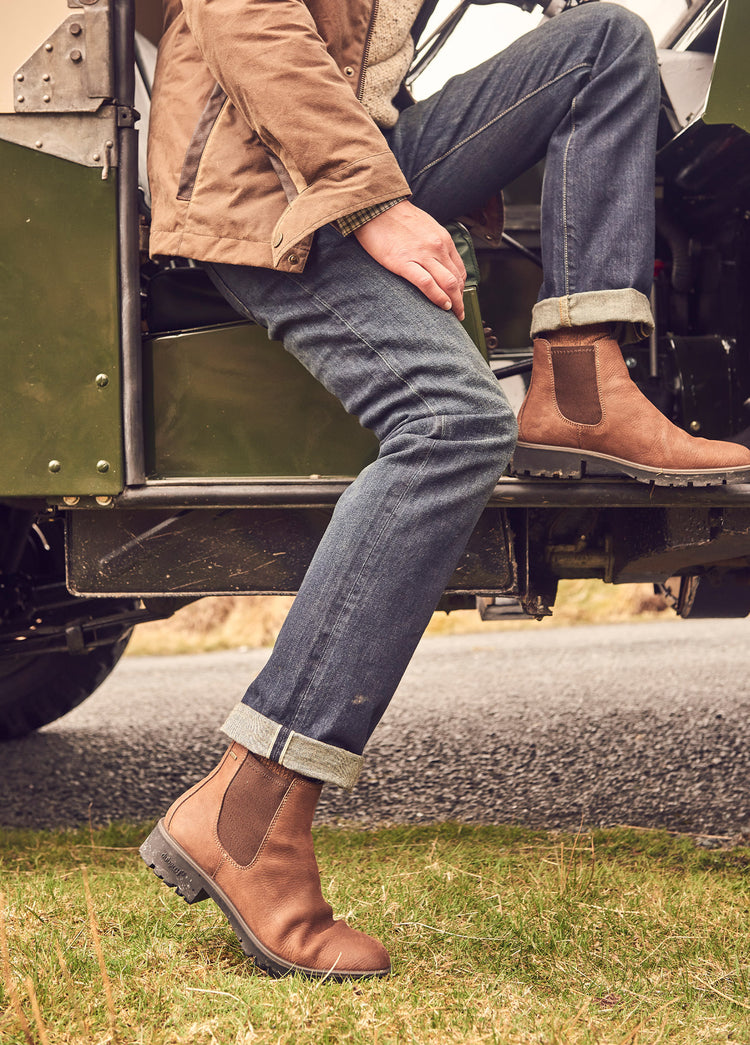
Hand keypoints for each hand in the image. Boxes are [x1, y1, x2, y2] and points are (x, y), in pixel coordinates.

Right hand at [353, 200, 466, 319]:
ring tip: (453, 314)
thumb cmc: (397, 217)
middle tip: (459, 314)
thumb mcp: (425, 226)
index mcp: (443, 239)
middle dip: (460, 300)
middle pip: (456, 280)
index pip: (459, 269)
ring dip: (454, 303)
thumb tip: (438, 261)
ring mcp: (422, 255)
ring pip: (448, 283)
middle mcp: (437, 247)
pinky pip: (427, 284)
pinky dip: (438, 297)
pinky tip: (442, 306)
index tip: (458, 299)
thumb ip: (434, 243)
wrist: (376, 207)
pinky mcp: (404, 263)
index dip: (462, 288)